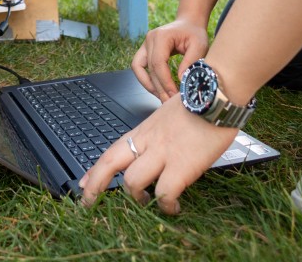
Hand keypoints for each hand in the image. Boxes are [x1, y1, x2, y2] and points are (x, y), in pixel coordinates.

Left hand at [79, 96, 237, 212]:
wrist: (217, 93)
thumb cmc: (200, 102)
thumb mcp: (170, 114)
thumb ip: (159, 133)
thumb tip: (158, 147)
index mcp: (145, 130)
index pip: (112, 150)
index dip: (95, 169)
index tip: (84, 183)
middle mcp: (148, 141)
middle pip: (110, 164)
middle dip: (95, 186)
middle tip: (89, 204)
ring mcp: (163, 153)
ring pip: (132, 182)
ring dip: (137, 198)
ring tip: (148, 202)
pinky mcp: (182, 166)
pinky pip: (164, 194)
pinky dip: (166, 206)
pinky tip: (173, 207)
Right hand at [131, 18, 208, 99]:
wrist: (188, 23)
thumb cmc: (194, 33)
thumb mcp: (199, 45)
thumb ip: (190, 62)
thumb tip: (181, 80)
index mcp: (161, 36)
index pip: (158, 63)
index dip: (165, 81)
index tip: (174, 94)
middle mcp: (149, 39)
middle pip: (150, 68)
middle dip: (160, 88)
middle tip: (170, 102)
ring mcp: (145, 44)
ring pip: (139, 69)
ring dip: (149, 85)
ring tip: (162, 98)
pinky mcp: (145, 50)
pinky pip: (139, 67)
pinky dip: (145, 79)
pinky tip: (157, 90)